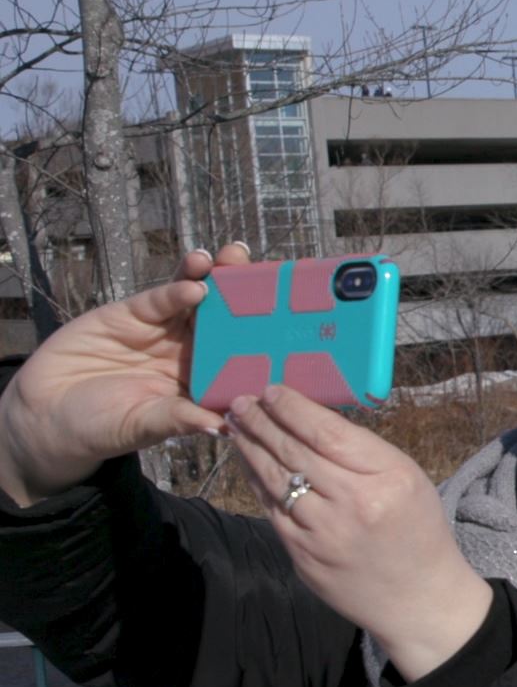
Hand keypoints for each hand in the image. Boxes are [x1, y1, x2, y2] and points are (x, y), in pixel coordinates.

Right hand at [0, 243, 247, 505]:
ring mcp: (165, 330)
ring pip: (198, 299)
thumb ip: (178, 420)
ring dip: (218, 277)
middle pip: (229, 318)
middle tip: (271, 273)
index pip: (244, 357)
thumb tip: (223, 426)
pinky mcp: (133, 314)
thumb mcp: (143, 426)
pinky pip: (160, 298)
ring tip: (233, 258)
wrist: (49, 414)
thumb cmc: (104, 428)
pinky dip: (177, 287)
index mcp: (205, 381)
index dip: (268, 340)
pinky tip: (195, 279)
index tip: (296, 325)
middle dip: (249, 294)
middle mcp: (192, 352)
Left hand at [224, 384, 492, 680]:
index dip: (293, 408)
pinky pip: (271, 510)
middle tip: (241, 401)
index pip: (329, 433)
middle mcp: (353, 505)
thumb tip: (310, 420)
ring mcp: (323, 535)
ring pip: (275, 480)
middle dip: (262, 421)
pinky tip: (249, 462)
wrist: (419, 598)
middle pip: (295, 452)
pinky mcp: (303, 557)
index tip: (272, 390)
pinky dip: (256, 481)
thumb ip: (364, 452)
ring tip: (236, 424)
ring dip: (250, 447)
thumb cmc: (417, 530)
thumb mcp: (408, 479)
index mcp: (388, 479)